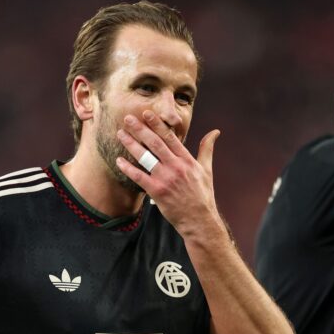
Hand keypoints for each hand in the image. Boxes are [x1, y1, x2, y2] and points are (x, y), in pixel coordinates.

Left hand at [115, 110, 221, 236]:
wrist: (199, 220)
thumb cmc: (203, 195)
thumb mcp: (207, 169)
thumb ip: (207, 148)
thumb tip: (215, 132)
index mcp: (187, 160)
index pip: (170, 137)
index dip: (157, 124)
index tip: (146, 113)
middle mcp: (176, 166)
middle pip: (155, 143)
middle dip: (140, 129)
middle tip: (128, 118)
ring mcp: (166, 179)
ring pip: (145, 157)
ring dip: (131, 144)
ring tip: (120, 134)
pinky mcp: (157, 191)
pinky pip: (139, 177)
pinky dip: (128, 168)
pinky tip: (119, 160)